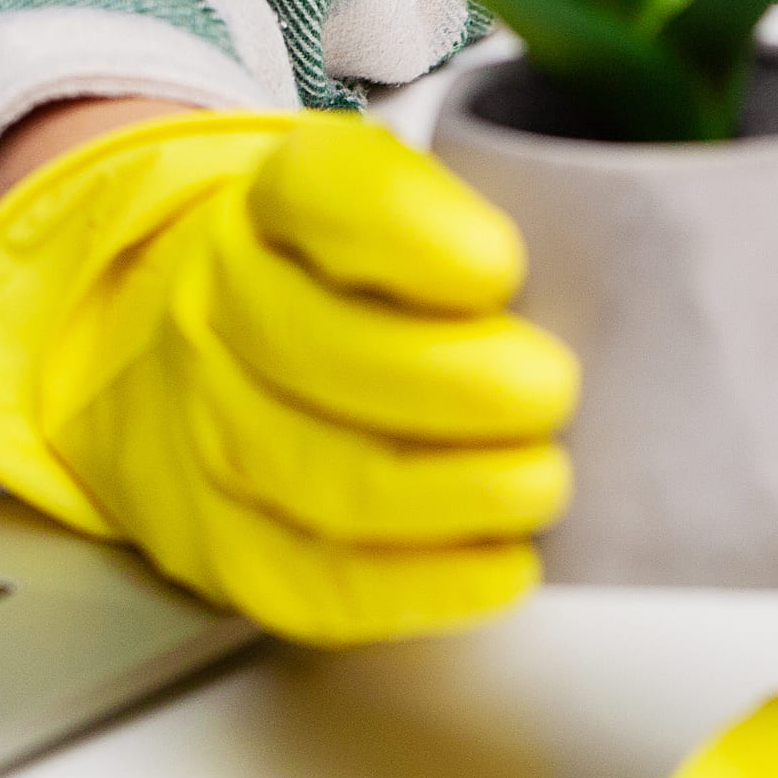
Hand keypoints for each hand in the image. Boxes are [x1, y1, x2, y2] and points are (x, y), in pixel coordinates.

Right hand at [0, 111, 577, 642]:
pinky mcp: (225, 544)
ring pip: (326, 479)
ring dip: (453, 491)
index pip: (323, 193)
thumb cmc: (339, 280)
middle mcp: (221, 307)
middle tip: (551, 392)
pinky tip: (500, 565)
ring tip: (540, 484)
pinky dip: (424, 585)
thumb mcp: (393, 206)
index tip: (501, 266)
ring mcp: (209, 431)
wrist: (190, 357)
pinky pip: (319, 583)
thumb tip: (588, 295)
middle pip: (326, 353)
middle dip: (457, 384)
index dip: (416, 235)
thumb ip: (473, 231)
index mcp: (273, 203)